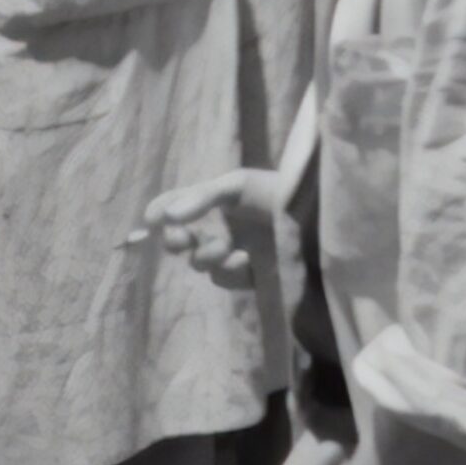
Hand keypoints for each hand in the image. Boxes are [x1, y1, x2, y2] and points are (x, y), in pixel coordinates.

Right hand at [140, 169, 278, 288]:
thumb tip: (166, 217)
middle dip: (175, 240)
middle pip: (179, 239)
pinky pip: (221, 279)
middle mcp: (218, 226)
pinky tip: (246, 261)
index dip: (159, 212)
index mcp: (213, 200)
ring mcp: (231, 253)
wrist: (315, 222)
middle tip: (179, 241)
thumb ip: (201, 199)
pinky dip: (229, 270)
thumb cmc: (276, 192)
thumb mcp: (237, 185)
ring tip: (227, 247)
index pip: (175, 204)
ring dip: (208, 255)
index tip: (150, 221)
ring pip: (200, 263)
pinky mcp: (246, 276)